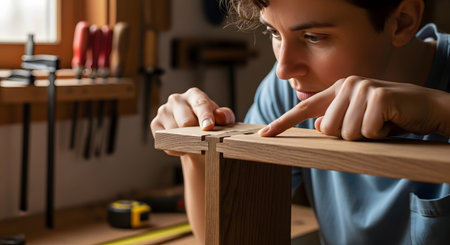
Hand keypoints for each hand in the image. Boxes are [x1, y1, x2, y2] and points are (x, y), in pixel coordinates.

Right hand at [151, 87, 234, 154]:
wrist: (195, 135)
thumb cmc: (209, 124)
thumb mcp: (222, 121)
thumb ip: (225, 116)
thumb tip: (221, 116)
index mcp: (194, 94)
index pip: (200, 104)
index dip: (205, 116)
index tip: (208, 127)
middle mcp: (176, 99)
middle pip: (186, 121)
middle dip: (196, 134)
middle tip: (204, 141)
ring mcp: (164, 111)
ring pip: (175, 133)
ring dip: (186, 142)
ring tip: (193, 141)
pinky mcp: (155, 123)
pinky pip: (165, 141)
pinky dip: (176, 148)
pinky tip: (183, 145)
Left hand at [259, 76, 449, 139]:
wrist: (426, 108)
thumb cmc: (389, 116)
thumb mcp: (357, 120)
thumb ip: (335, 122)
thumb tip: (320, 126)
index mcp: (337, 89)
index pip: (304, 108)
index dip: (283, 123)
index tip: (264, 134)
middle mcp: (347, 85)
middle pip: (328, 130)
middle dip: (350, 136)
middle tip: (370, 125)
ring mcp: (362, 88)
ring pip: (347, 134)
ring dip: (367, 136)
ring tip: (381, 123)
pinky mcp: (378, 96)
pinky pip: (367, 132)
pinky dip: (380, 134)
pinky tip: (391, 122)